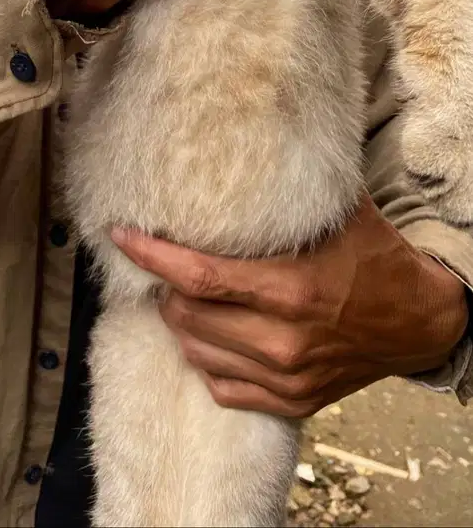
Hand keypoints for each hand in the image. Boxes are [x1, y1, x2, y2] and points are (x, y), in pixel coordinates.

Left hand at [111, 196, 468, 416]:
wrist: (419, 321)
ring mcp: (285, 378)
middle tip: (161, 264)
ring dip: (180, 322)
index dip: (151, 256)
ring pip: (196, 352)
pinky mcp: (290, 402)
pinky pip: (221, 386)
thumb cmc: (375, 257)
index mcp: (289, 289)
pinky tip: (210, 333)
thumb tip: (248, 139)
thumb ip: (292, 185)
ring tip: (183, 295)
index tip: (121, 235)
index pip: (198, 277)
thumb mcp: (341, 212)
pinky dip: (204, 358)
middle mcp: (282, 340)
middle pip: (186, 316)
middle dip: (163, 287)